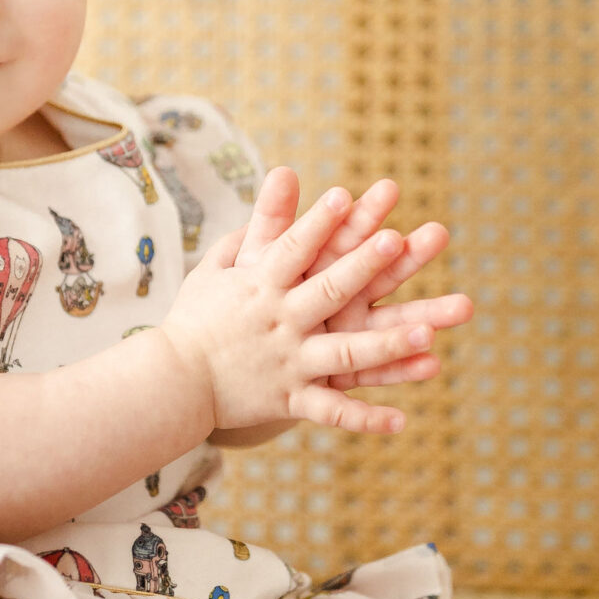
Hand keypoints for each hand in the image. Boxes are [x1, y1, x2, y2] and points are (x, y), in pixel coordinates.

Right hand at [161, 171, 443, 435]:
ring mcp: (290, 362)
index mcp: (262, 286)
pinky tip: (401, 422)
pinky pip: (333, 412)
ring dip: (386, 344)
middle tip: (397, 241)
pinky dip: (365, 419)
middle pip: (329, 289)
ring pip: (345, 352)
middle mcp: (281, 321)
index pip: (294, 248)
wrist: (172, 382)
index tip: (345, 194)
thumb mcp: (217, 266)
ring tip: (427, 334)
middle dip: (363, 265)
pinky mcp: (291, 400)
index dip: (319, 222)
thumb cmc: (196, 318)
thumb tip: (284, 176)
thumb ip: (256, 227)